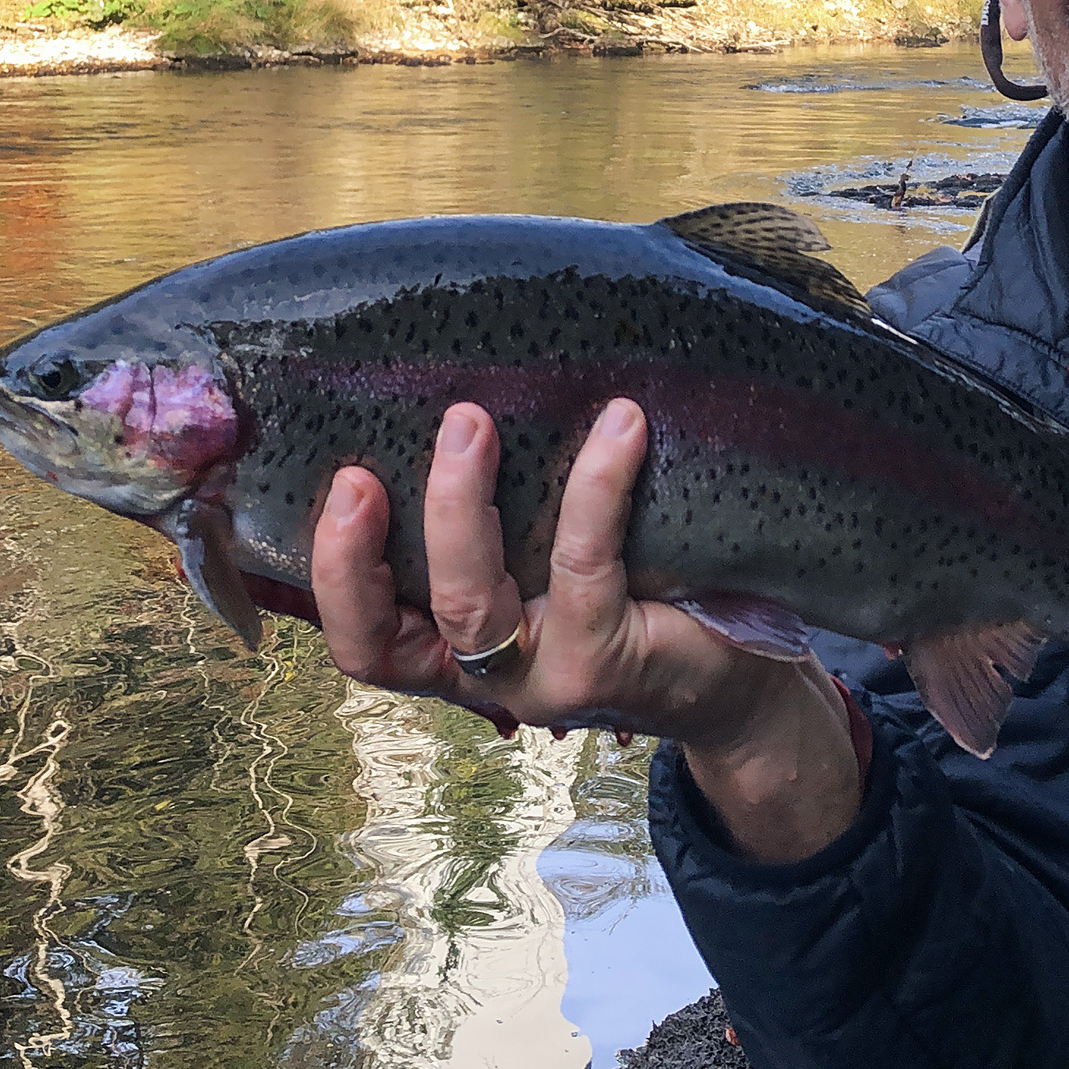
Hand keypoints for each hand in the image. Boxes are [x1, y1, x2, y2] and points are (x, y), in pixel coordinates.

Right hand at [308, 399, 863, 861]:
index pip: (362, 647)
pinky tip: (619, 424)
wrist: (738, 683)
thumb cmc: (635, 601)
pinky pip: (583, 563)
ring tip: (470, 422)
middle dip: (362, 550)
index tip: (336, 485)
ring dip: (459, 506)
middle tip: (363, 467)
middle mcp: (486, 681)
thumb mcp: (548, 566)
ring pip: (470, 605)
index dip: (330, 579)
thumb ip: (499, 520)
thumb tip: (457, 384)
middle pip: (391, 636)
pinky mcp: (607, 661)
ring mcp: (543, 681)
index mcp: (453, 659)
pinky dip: (594, 485)